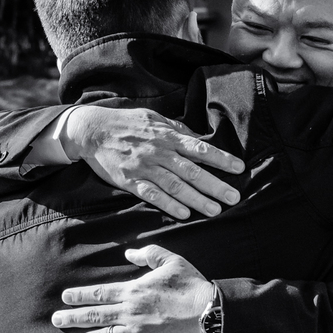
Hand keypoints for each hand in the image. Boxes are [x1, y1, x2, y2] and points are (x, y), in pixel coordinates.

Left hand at [52, 245, 214, 332]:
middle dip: (72, 318)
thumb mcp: (171, 261)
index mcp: (133, 291)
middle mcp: (130, 313)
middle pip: (95, 316)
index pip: (100, 293)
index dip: (80, 296)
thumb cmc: (192, 286)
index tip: (65, 298)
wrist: (210, 313)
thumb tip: (130, 252)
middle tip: (56, 321)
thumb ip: (148, 254)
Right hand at [63, 105, 244, 219]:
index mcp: (168, 136)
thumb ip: (177, 129)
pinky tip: (184, 214)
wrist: (93, 131)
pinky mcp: (130, 181)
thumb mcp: (154, 118)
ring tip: (215, 211)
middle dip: (215, 185)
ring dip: (197, 199)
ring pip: (175, 186)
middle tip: (234, 198)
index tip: (239, 168)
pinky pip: (152, 195)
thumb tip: (199, 138)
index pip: (200, 148)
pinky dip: (168, 205)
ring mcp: (144, 167)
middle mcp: (159, 152)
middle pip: (192, 171)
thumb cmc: (127, 123)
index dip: (221, 158)